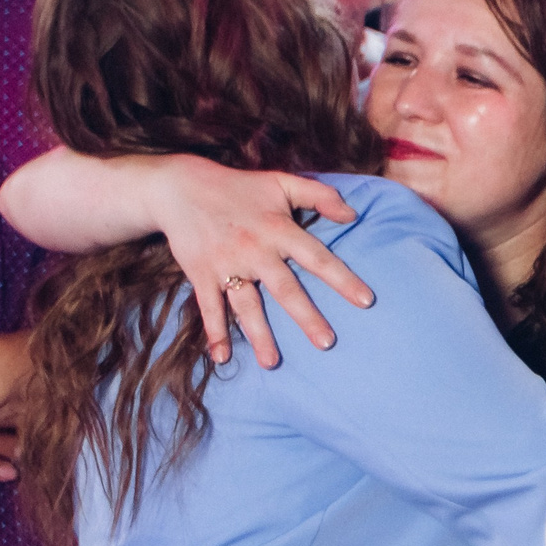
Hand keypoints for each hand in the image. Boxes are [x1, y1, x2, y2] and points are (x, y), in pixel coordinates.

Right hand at [147, 156, 374, 368]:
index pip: (317, 258)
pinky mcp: (201, 274)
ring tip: (272, 362)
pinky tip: (222, 357)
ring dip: (259, 334)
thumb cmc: (238, 187)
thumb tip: (353, 214)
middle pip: (285, 289)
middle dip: (306, 317)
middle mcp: (254, 250)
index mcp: (278, 229)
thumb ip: (319, 195)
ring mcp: (226, 265)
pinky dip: (215, 332)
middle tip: (327, 343)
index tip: (366, 301)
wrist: (179, 187)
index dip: (342, 279)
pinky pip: (209, 307)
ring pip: (246, 304)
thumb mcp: (281, 182)